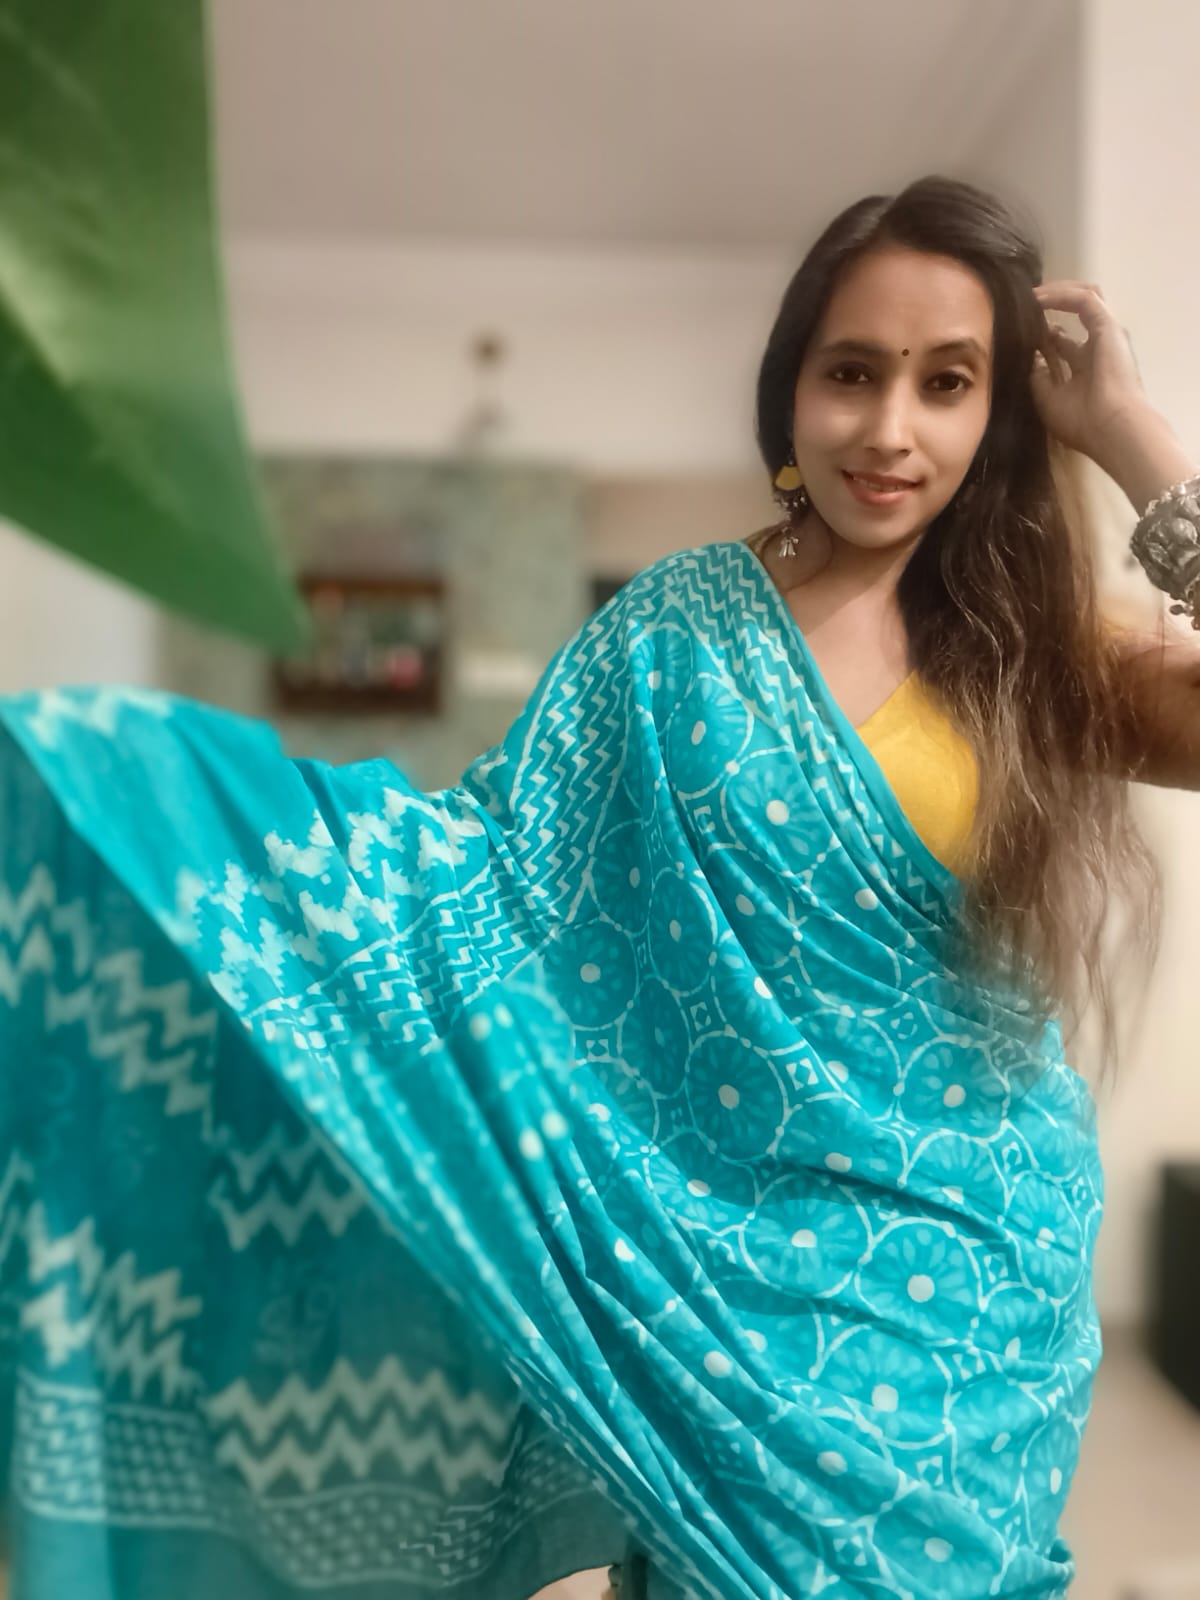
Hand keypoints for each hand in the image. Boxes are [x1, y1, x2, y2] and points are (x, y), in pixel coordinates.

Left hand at [1029, 281, 1149, 461]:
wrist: (1111, 427)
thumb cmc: (1081, 421)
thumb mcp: (1048, 399)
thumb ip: (1038, 377)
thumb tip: (1030, 358)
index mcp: (1085, 368)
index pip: (1063, 342)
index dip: (1042, 333)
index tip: (1018, 329)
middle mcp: (1097, 347)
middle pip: (1077, 313)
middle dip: (1051, 304)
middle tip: (1023, 303)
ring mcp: (1105, 334)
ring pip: (1084, 298)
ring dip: (1056, 292)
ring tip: (1029, 294)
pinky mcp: (1108, 325)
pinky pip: (1084, 298)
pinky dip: (1060, 295)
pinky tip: (1036, 297)